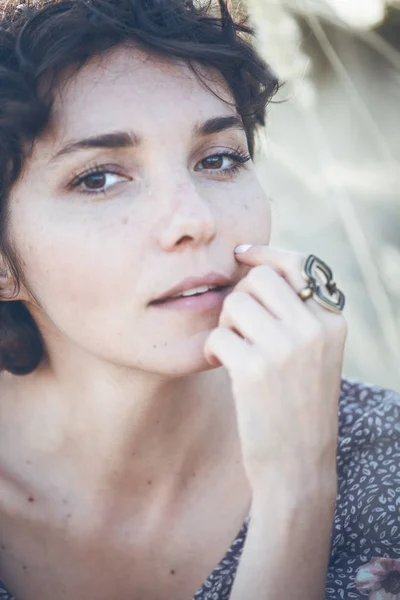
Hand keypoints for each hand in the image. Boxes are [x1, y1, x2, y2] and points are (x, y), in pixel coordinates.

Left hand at [204, 245, 346, 493]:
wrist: (299, 464)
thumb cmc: (298, 405)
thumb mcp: (314, 355)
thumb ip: (297, 314)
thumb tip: (254, 269)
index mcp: (332, 322)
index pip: (297, 263)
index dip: (264, 253)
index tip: (240, 254)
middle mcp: (314, 330)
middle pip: (259, 278)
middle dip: (240, 296)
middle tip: (238, 325)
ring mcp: (286, 349)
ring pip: (235, 303)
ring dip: (225, 324)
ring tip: (234, 349)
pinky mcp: (256, 371)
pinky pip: (217, 335)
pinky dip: (211, 348)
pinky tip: (220, 366)